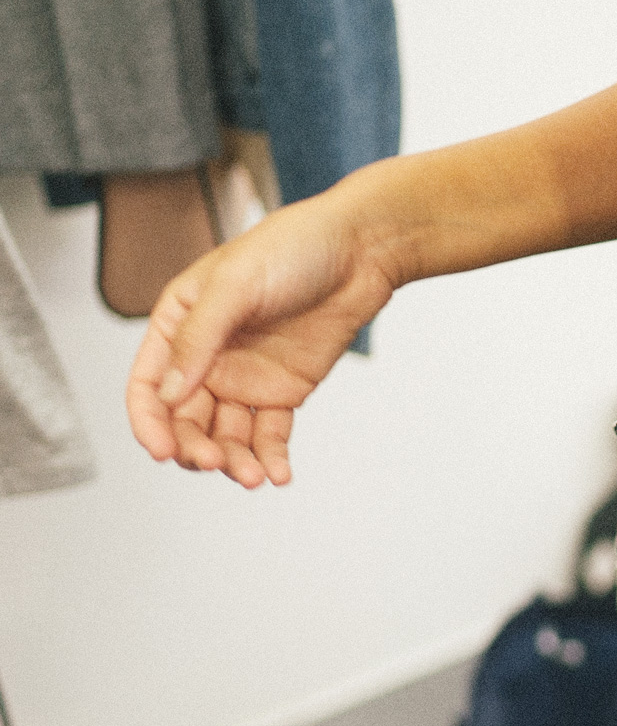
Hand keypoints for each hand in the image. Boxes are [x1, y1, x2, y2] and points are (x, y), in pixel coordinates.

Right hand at [126, 192, 396, 487]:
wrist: (360, 250)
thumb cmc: (291, 249)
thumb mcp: (234, 286)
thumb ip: (199, 339)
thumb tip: (169, 394)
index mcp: (178, 325)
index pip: (148, 384)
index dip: (149, 422)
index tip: (162, 451)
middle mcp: (206, 357)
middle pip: (186, 420)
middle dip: (196, 448)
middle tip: (216, 463)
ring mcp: (245, 377)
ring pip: (227, 435)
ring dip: (235, 460)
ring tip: (255, 477)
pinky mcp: (284, 391)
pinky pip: (270, 434)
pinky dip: (272, 456)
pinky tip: (279, 475)